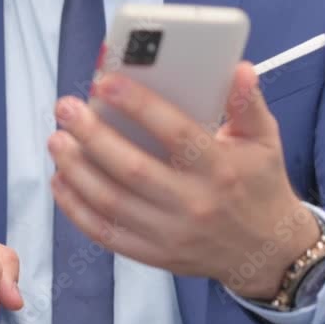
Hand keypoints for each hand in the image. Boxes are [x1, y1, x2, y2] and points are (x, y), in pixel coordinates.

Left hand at [48, 62, 319, 300]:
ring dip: (76, 169)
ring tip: (57, 138)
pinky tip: (60, 180)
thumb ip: (248, 103)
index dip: (138, 105)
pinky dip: (76, 208)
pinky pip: (106, 233)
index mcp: (220, 169)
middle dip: (91, 135)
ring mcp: (171, 234)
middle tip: (65, 108)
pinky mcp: (155, 256)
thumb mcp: (264, 140)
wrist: (268, 252)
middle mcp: (194, 204)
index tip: (105, 82)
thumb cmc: (260, 184)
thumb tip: (238, 68)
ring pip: (111, 202)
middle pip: (132, 169)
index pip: (175, 133)